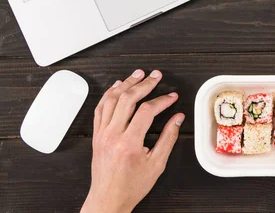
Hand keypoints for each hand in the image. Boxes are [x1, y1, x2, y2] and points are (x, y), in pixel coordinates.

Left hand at [81, 69, 184, 212]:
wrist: (108, 199)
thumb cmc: (131, 186)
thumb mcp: (157, 164)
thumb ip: (168, 138)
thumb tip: (177, 118)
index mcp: (129, 143)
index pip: (146, 111)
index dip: (162, 100)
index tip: (172, 97)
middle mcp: (112, 135)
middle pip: (127, 99)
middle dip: (144, 84)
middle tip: (156, 76)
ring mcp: (102, 134)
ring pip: (111, 100)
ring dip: (125, 84)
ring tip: (138, 75)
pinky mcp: (97, 135)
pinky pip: (100, 109)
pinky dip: (109, 95)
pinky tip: (117, 87)